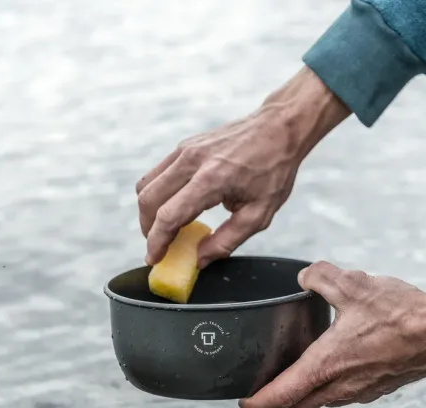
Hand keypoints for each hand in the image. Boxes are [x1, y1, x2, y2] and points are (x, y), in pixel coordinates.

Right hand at [136, 67, 350, 267]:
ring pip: (147, 184)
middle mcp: (192, 160)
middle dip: (147, 229)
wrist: (279, 128)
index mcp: (212, 179)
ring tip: (164, 230)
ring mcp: (185, 149)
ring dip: (148, 211)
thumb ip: (227, 240)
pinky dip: (157, 194)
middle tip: (159, 248)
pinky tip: (174, 207)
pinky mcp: (185, 145)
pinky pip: (158, 172)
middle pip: (149, 199)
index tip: (154, 259)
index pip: (169, 215)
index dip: (157, 241)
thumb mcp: (260, 214)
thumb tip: (198, 260)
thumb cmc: (274, 171)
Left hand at [239, 262, 425, 407]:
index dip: (256, 402)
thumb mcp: (353, 284)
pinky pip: (348, 393)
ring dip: (311, 390)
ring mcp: (364, 391)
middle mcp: (342, 386)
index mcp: (326, 365)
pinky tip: (345, 358)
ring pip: (325, 400)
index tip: (244, 401)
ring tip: (307, 367)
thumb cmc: (400, 313)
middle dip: (281, 397)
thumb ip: (320, 277)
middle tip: (272, 381)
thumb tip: (305, 277)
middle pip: (299, 405)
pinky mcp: (382, 387)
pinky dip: (336, 383)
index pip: (280, 396)